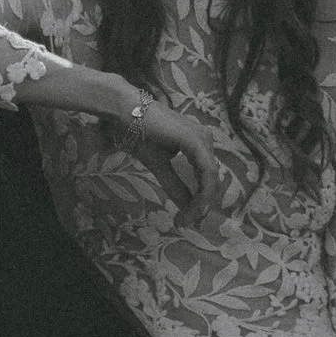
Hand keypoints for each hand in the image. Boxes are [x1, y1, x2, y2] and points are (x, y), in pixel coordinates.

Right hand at [108, 85, 236, 213]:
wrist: (125, 112)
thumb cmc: (139, 133)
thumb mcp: (159, 165)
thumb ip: (174, 184)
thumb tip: (186, 207)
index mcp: (196, 143)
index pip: (204, 176)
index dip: (199, 200)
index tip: (185, 220)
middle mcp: (204, 139)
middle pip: (210, 179)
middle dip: (201, 205)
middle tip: (186, 224)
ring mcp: (202, 139)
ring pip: (210, 179)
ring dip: (200, 203)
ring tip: (186, 219)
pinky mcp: (196, 142)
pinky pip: (206, 173)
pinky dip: (202, 194)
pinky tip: (194, 208)